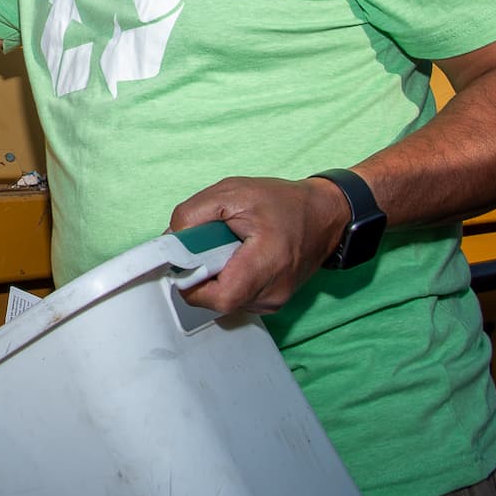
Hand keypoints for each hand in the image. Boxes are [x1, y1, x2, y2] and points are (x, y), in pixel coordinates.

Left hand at [168, 176, 351, 314]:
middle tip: (206, 246)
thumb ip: (193, 214)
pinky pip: (237, 298)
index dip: (192, 283)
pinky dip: (229, 280)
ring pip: (225, 301)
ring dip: (215, 277)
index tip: (183, 261)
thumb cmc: (282, 202)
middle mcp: (272, 293)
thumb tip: (170, 239)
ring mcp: (273, 302)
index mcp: (266, 265)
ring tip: (226, 248)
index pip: (218, 297)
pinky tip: (237, 258)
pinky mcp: (272, 302)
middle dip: (201, 275)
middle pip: (217, 300)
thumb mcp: (232, 192)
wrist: (325, 215)